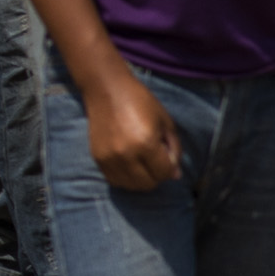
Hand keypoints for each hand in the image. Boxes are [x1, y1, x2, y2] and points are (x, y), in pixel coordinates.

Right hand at [83, 73, 182, 192]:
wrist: (106, 89)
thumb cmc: (140, 101)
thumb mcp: (165, 121)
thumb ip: (174, 149)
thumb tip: (175, 175)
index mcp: (146, 143)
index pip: (164, 174)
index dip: (170, 168)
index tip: (167, 156)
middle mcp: (126, 154)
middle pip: (148, 184)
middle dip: (156, 175)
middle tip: (155, 160)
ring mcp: (110, 158)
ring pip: (131, 186)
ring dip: (141, 179)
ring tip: (142, 162)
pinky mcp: (98, 159)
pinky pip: (115, 181)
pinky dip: (126, 178)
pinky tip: (129, 163)